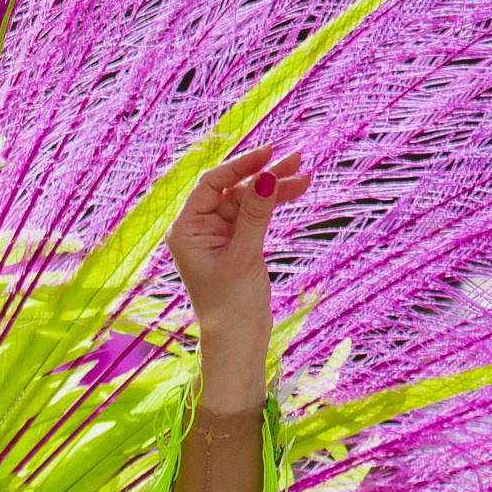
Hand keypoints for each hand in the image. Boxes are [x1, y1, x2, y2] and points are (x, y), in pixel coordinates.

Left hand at [165, 144, 308, 410]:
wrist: (237, 340)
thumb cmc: (232, 304)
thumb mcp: (244, 255)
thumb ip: (255, 214)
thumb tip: (265, 176)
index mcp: (186, 230)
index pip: (211, 184)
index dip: (240, 165)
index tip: (270, 152)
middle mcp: (198, 229)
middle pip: (232, 189)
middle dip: (263, 173)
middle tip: (297, 157)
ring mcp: (218, 235)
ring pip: (248, 200)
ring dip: (275, 187)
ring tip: (305, 174)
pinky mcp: (237, 244)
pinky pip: (255, 215)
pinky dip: (274, 204)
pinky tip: (297, 189)